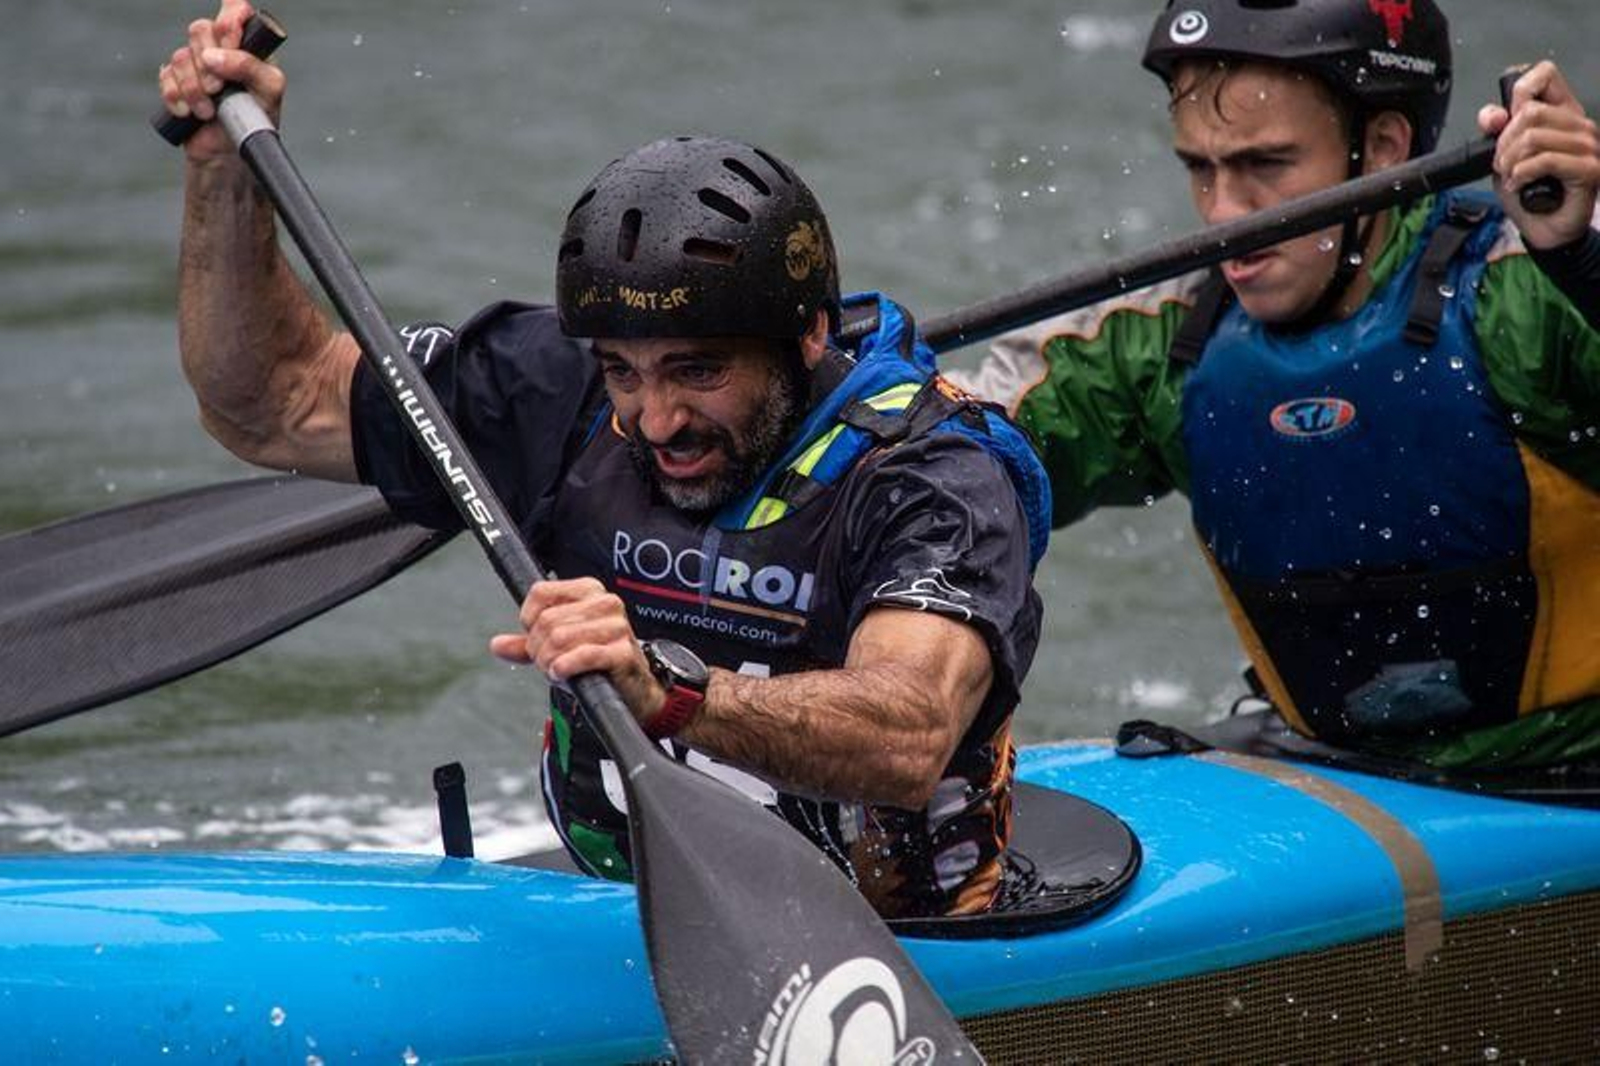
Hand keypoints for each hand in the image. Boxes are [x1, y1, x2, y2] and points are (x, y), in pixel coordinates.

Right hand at [157, 0, 284, 162]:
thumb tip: (215, 57)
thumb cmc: (257, 119)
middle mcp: (219, 48)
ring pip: (181, 56)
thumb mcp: (270, 91)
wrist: (231, 154)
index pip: (235, 9)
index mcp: (245, 44)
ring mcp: (195, 65)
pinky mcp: (176, 83)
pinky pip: (166, 77)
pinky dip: (178, 97)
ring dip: (195, 88)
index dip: (229, 18)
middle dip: (209, 62)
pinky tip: (191, 113)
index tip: (230, 40)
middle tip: (220, 88)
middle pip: (200, 29)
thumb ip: (251, 66)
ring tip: (210, 110)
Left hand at [490, 578, 666, 725]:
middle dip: (538, 648)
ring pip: (559, 638)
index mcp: (589, 590)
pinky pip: (583, 655)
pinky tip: (562, 673)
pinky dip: (565, 667)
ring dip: (549, 661)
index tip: (534, 637)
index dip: (528, 619)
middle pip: (547, 621)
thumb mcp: (557, 647)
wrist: (631, 689)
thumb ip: (526, 644)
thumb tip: (496, 645)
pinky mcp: (623, 652)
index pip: (540, 593)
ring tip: (558, 669)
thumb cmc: (593, 662)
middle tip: (547, 663)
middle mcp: (606, 602)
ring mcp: (618, 626)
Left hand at [1478, 61, 1599, 249]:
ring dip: (1510, 162)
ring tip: (1512, 176)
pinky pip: (1544, 160)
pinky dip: (1521, 175)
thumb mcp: (1504, 157)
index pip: (1544, 74)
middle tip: (1503, 164)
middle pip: (1529, 111)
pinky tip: (1520, 185)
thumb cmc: (1529, 192)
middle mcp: (1578, 125)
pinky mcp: (1588, 168)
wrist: (1544, 228)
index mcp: (1561, 114)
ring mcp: (1588, 146)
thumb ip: (1497, 133)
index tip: (1505, 122)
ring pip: (1533, 136)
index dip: (1517, 93)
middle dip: (1504, 142)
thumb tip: (1493, 115)